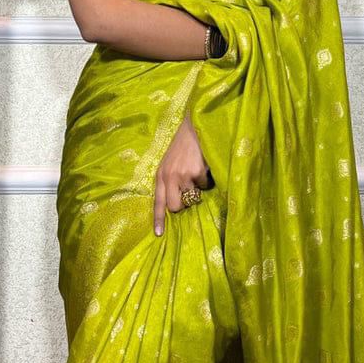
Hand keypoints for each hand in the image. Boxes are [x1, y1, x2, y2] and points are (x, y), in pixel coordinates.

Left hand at [153, 112, 211, 235]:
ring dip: (197, 190)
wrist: (193, 128)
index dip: (158, 219)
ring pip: (192, 198)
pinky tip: (203, 167)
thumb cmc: (182, 147)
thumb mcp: (169, 163)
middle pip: (175, 207)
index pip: (157, 202)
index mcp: (160, 175)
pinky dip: (207, 180)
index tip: (158, 235)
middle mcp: (168, 177)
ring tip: (196, 173)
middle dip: (184, 205)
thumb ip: (169, 181)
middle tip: (189, 194)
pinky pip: (205, 187)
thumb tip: (176, 203)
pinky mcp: (196, 173)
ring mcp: (182, 175)